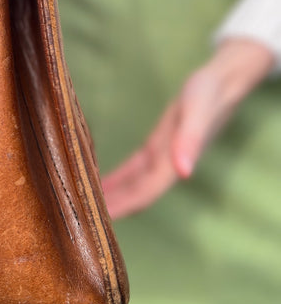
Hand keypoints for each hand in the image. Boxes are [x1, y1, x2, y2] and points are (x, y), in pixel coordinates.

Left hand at [102, 38, 274, 219]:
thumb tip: (184, 173)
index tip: (98, 221)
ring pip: (134, 184)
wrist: (221, 83)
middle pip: (136, 194)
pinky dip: (119, 178)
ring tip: (85, 206)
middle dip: (114, 207)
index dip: (124, 208)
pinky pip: (135, 168)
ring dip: (114, 196)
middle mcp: (168, 165)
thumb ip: (189, 141)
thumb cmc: (207, 95)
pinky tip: (100, 183)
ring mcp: (163, 157)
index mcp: (175, 163)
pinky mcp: (158, 145)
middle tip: (82, 219)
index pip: (145, 194)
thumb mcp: (196, 112)